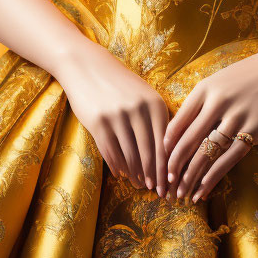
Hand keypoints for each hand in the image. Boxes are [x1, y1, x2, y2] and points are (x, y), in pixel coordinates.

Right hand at [55, 41, 170, 196]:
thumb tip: (165, 155)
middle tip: (156, 191)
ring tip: (139, 185)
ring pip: (130, 155)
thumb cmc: (119, 83)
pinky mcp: (99, 122)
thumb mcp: (143, 95)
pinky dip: (118, 166)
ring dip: (136, 174)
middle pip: (150, 153)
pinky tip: (121, 174)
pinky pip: (111, 152)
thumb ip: (155, 120)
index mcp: (155, 104)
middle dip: (154, 176)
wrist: (87, 66)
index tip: (170, 184)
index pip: (165, 143)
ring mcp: (118, 116)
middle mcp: (139, 110)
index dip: (167, 167)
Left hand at [163, 46, 257, 203]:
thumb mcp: (220, 80)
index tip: (159, 160)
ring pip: (207, 153)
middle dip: (174, 165)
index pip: (179, 121)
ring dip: (191, 176)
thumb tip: (179, 129)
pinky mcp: (254, 130)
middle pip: (189, 140)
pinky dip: (213, 176)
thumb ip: (202, 101)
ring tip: (181, 193)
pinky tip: (204, 189)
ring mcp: (237, 116)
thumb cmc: (248, 76)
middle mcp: (218, 102)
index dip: (167, 145)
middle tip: (164, 182)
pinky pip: (229, 158)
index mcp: (206, 88)